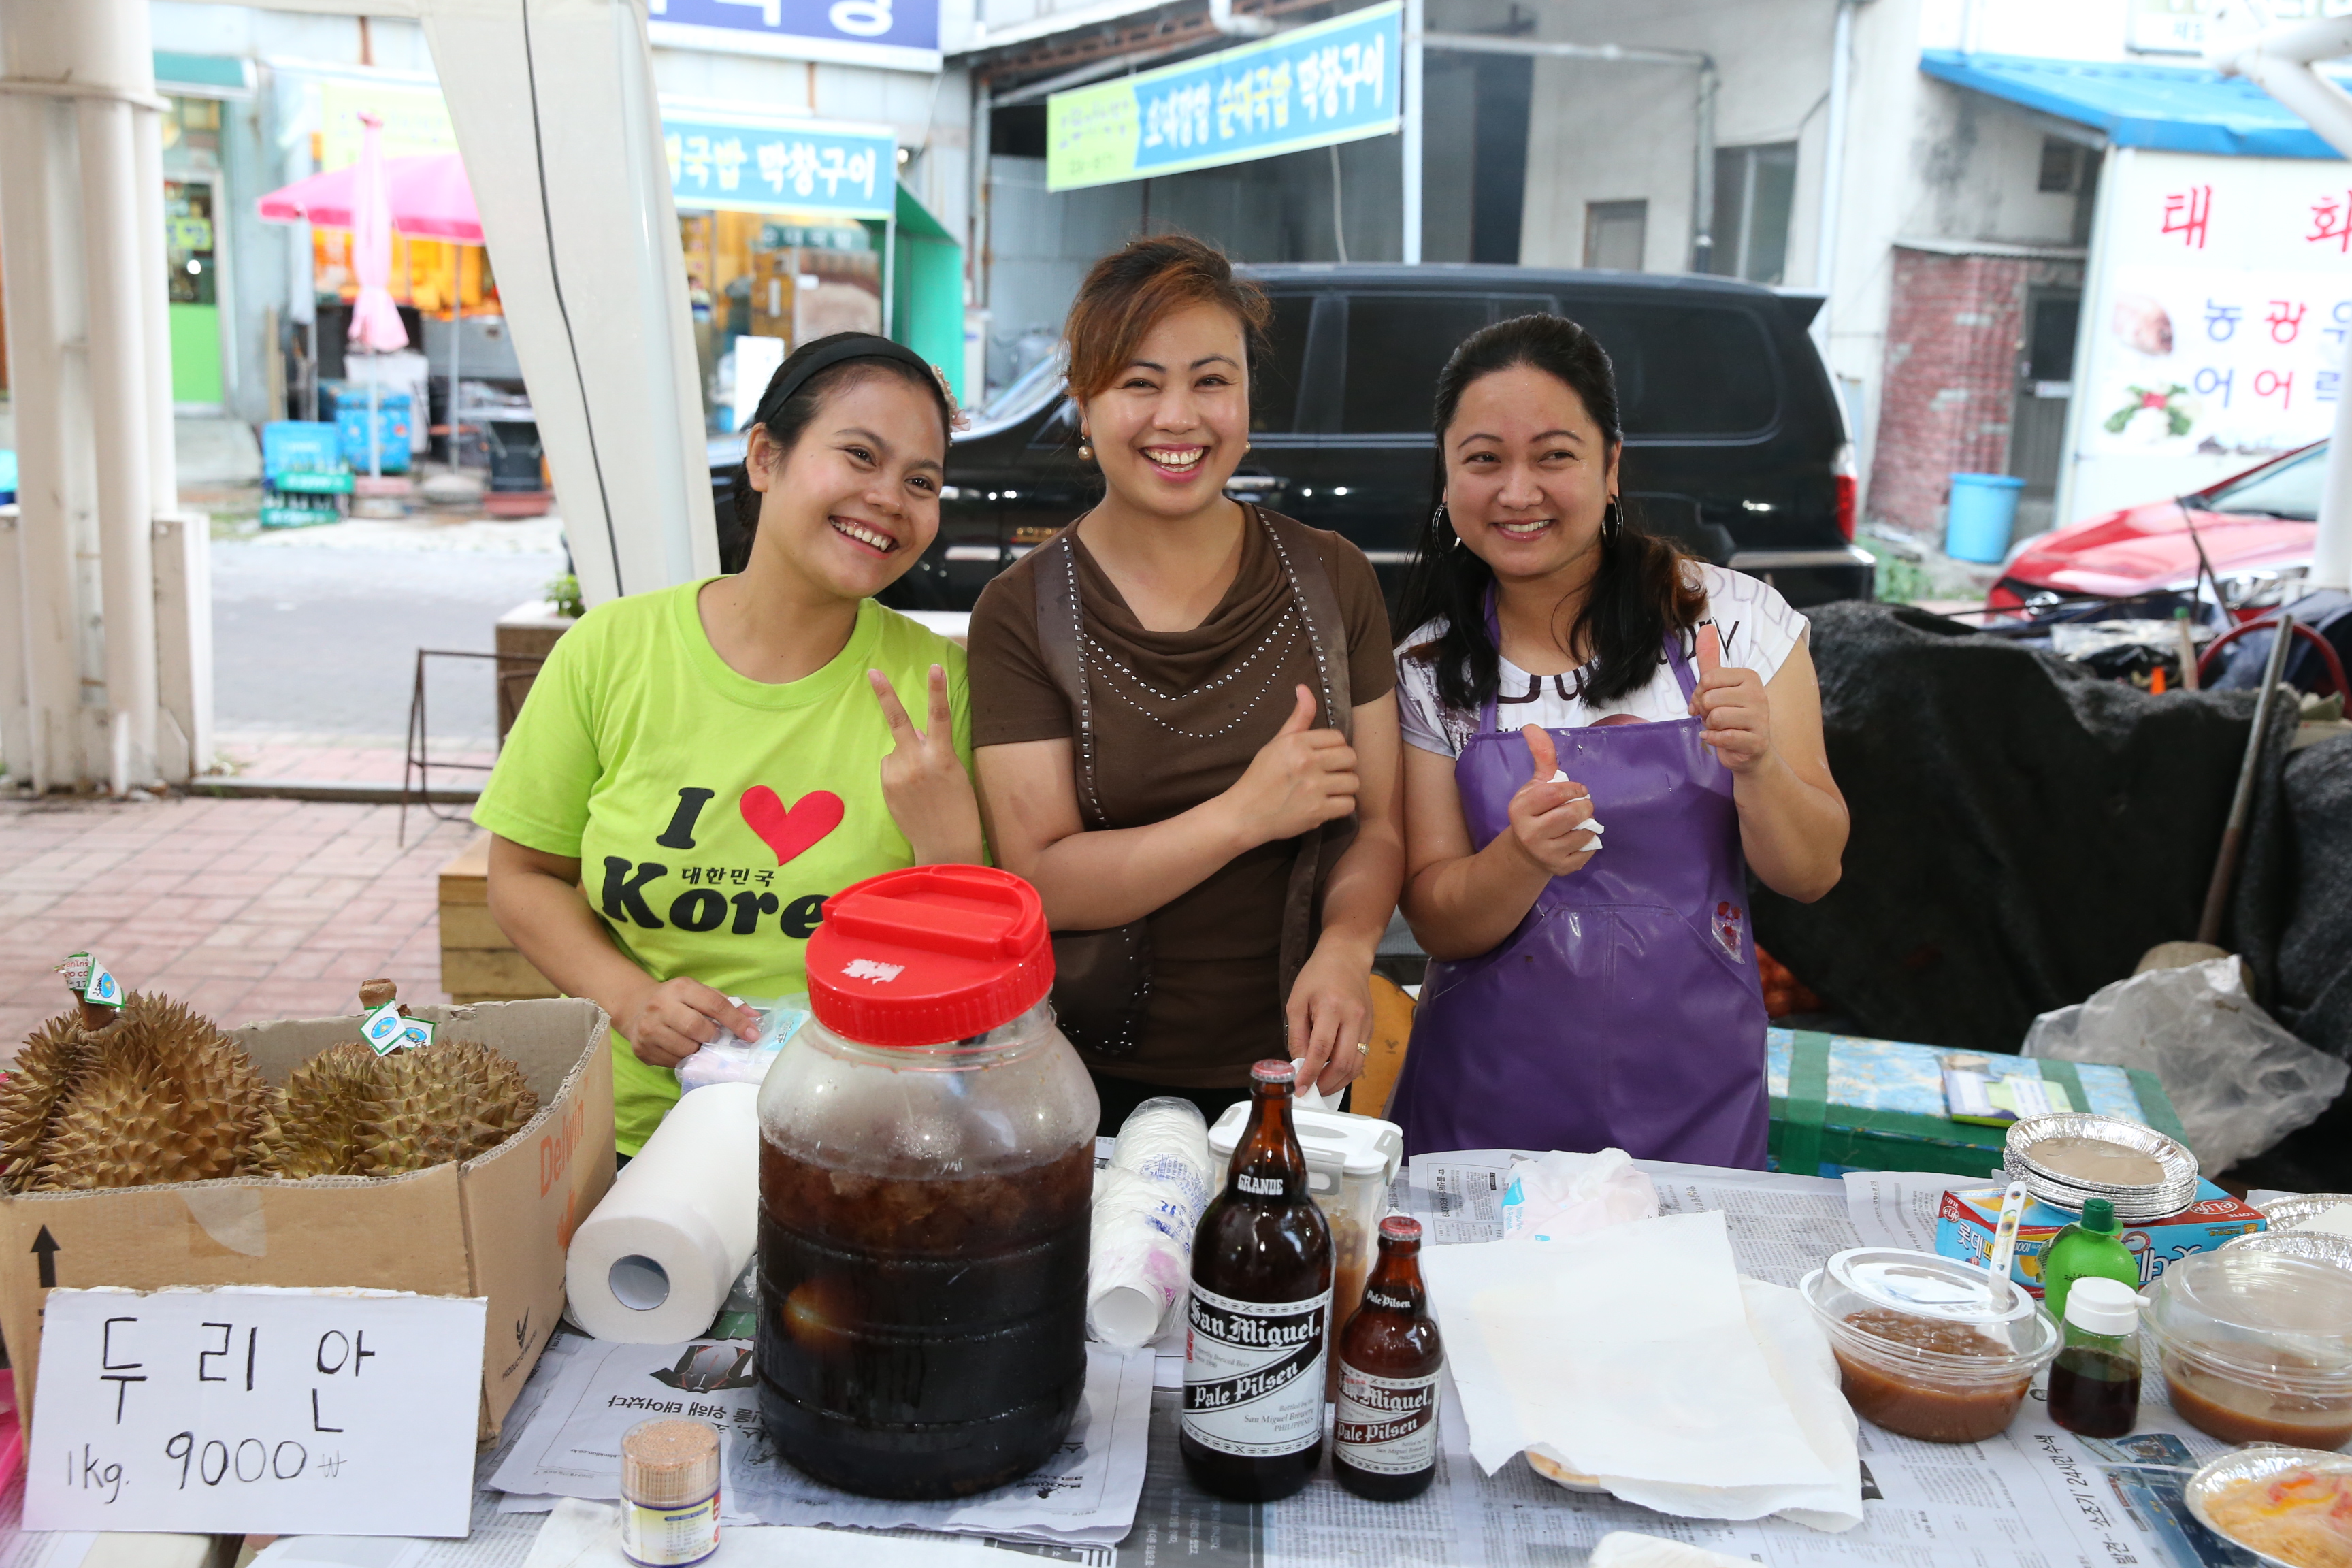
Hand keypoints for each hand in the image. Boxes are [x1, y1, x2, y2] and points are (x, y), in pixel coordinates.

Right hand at [616, 976, 758, 1068]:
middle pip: (697, 1028)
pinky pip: (672, 1062)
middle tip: (715, 1039)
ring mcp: (648, 1029)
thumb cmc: (677, 1001)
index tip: (752, 1035)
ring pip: (685, 1050)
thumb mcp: (700, 993)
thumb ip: (727, 1004)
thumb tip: (755, 1018)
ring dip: (698, 1051)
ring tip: (696, 1043)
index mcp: (681, 988)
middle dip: (712, 1037)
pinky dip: (684, 1059)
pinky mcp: (641, 1049)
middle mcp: (661, 1006)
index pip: (715, 1005)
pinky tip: (681, 1049)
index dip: (736, 1021)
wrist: (636, 1007)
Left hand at [871, 665, 985, 864]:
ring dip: (906, 756)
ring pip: (897, 750)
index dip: (938, 690)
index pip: (940, 716)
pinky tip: (912, 792)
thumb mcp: (956, 775)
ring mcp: (898, 775)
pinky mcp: (886, 787)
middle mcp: (917, 762)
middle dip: (885, 694)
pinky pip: (890, 767)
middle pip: (898, 720)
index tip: (935, 667)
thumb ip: (935, 750)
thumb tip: (915, 733)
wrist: (945, 846)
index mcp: (942, 758)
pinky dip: (899, 772)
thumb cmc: (960, 810)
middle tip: (872, 671)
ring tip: (922, 785)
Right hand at [1224, 686, 1358, 847]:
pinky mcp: (1318, 811)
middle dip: (1343, 766)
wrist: (1245, 813)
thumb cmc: (1261, 777)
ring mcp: (1314, 788)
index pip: (1338, 737)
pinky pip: (1349, 804)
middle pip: (1350, 757)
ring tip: (1328, 790)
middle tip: (1329, 773)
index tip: (1322, 758)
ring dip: (1344, 787)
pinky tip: (1327, 804)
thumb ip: (1298, 718)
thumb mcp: (1276, 743)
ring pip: (1353, 781)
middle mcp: (1307, 762)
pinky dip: (1341, 806)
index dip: (1334, 748)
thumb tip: (1304, 687)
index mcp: (1297, 743)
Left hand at [1285, 936, 1372, 1096]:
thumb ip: (1297, 1034)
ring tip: (1322, 1087)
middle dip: (1326, 1083)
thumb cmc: (1318, 976)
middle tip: (1311, 1091)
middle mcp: (1353, 1017)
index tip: (1300, 1088)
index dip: (1310, 1073)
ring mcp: (1366, 1024)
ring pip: (1356, 1065)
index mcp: (1331, 1007)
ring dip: (1339, 1082)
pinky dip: (1348, 1070)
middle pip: (1343, 1062)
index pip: (1321, 1049)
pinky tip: (1333, 1073)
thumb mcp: (1297, 1001)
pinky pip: (1361, 1057)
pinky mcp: (1371, 1029)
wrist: (1346, 958)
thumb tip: (1298, 1063)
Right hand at [1502, 724, 1599, 876]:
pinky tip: (1577, 840)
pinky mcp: (1561, 869)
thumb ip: (1541, 756)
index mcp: (1520, 809)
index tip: (1578, 790)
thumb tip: (1532, 726)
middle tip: (1583, 807)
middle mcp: (1529, 833)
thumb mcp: (1536, 784)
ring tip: (1579, 823)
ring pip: (1583, 833)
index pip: (1555, 792)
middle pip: (1572, 814)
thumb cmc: (1536, 811)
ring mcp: (1545, 854)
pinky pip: (1588, 852)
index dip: (1573, 789)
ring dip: (1588, 826)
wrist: (1527, 852)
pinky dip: (1590, 843)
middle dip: (1585, 807)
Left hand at [1687, 624, 1773, 772]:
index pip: (1707, 679)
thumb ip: (1710, 659)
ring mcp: (1760, 718)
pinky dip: (1713, 740)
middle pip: (1710, 699)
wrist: (1749, 750)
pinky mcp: (1757, 741)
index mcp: (1749, 677)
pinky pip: (1724, 737)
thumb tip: (1706, 629)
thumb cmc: (1731, 716)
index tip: (1707, 702)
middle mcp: (1758, 694)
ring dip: (1710, 727)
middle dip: (1704, 712)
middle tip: (1714, 718)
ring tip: (1720, 728)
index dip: (1699, 694)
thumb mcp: (1718, 685)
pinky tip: (1717, 738)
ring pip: (1716, 717)